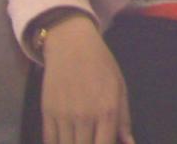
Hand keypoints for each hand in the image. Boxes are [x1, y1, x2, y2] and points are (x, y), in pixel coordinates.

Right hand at [41, 14, 134, 143]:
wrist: (71, 44)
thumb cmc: (101, 64)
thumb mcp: (119, 86)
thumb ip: (124, 119)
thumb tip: (129, 143)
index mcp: (108, 110)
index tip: (103, 142)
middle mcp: (86, 116)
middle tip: (92, 137)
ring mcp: (64, 116)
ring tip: (80, 136)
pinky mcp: (47, 113)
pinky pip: (50, 142)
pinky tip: (64, 138)